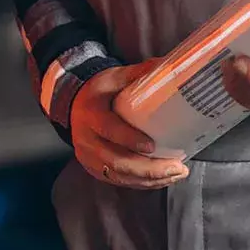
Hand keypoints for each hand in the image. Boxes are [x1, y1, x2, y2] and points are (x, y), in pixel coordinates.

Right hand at [69, 62, 188, 189]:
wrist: (73, 105)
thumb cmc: (99, 91)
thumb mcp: (114, 77)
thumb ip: (138, 73)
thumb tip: (167, 66)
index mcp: (91, 114)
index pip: (109, 130)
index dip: (129, 139)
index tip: (152, 146)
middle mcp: (86, 139)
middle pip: (117, 160)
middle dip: (149, 169)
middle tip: (176, 167)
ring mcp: (88, 157)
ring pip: (119, 175)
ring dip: (149, 179)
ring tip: (176, 174)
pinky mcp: (93, 169)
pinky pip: (118, 181)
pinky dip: (141, 183)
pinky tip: (161, 179)